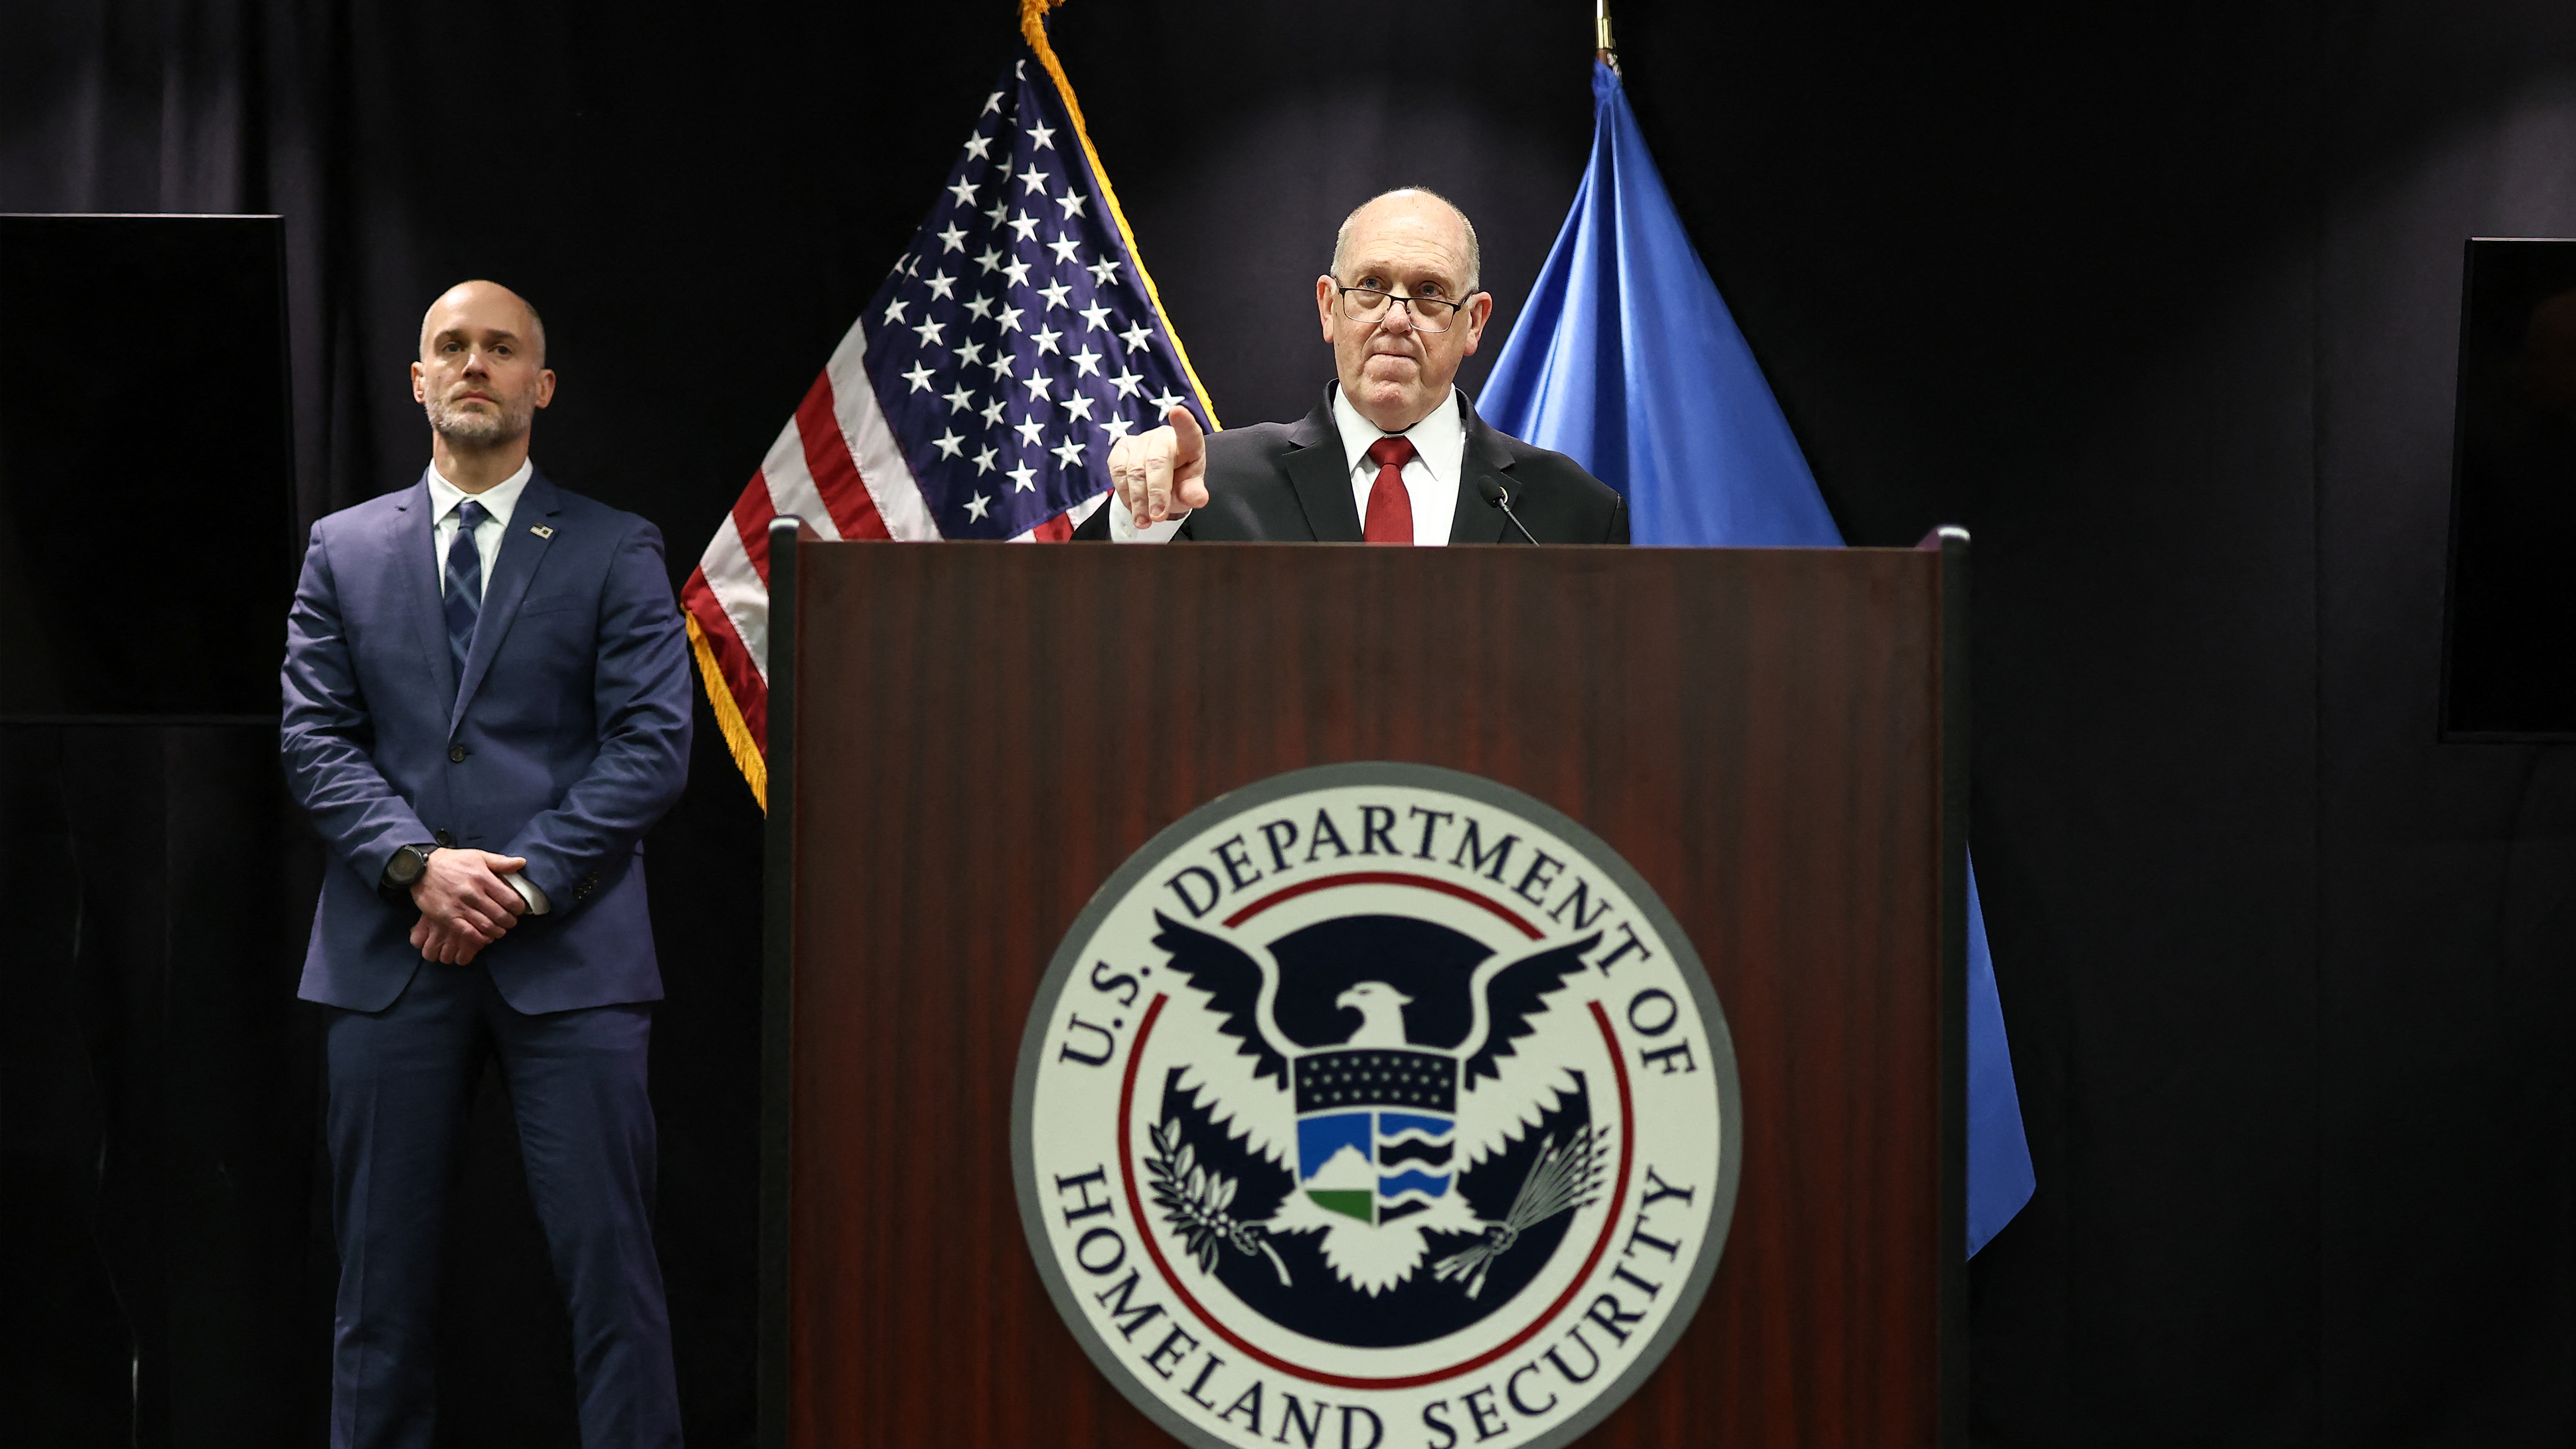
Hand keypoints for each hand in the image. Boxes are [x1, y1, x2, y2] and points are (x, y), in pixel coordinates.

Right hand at [407, 848, 527, 963]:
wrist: (421, 867)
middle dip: (510, 922)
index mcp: (483, 878)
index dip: (519, 908)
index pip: (510, 899)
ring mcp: (460, 906)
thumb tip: (522, 862)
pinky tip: (485, 937)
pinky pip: (468, 933)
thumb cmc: (453, 861)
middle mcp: (473, 893)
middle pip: (501, 915)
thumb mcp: (478, 856)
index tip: (518, 909)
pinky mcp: (447, 917)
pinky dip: (480, 938)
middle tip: (510, 922)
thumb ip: (501, 862)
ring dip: (498, 932)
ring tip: (500, 930)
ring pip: (487, 926)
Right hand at [1107, 405, 1207, 525]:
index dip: (1183, 421)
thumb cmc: (1178, 483)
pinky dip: (1124, 493)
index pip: (1188, 430)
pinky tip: (1133, 508)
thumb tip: (1199, 498)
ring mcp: (1140, 440)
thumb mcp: (1189, 490)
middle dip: (1156, 492)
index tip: (1177, 411)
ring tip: (1144, 522)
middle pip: (1156, 461)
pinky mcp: (1121, 449)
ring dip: (1138, 500)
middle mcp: (1163, 437)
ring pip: (1134, 470)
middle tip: (1157, 517)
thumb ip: (1194, 493)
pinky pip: (1118, 471)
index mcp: (1189, 442)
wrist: (1158, 483)